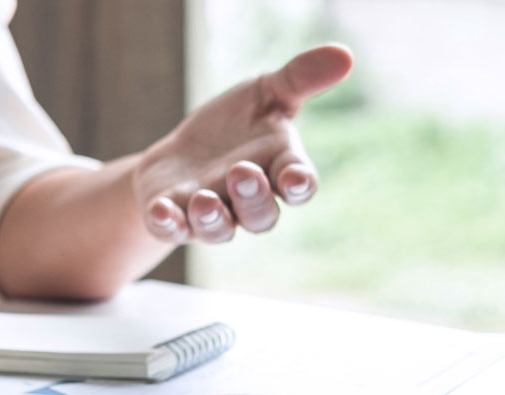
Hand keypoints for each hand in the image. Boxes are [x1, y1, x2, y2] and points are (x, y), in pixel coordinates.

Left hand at [133, 44, 352, 242]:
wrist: (180, 155)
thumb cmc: (231, 126)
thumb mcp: (265, 93)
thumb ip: (301, 78)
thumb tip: (345, 55)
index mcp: (276, 169)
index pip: (298, 184)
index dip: (299, 184)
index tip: (295, 178)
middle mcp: (247, 201)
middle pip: (261, 214)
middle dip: (253, 197)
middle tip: (241, 172)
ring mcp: (211, 215)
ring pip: (220, 229)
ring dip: (213, 218)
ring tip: (202, 199)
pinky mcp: (174, 220)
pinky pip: (173, 230)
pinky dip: (168, 223)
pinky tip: (159, 210)